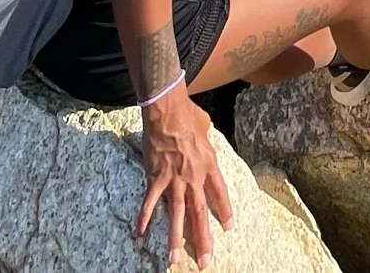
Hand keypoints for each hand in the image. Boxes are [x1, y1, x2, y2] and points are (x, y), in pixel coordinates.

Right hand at [135, 87, 232, 266]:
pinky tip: (140, 237)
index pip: (220, 193)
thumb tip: (205, 130)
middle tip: (205, 260)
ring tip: (174, 259)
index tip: (228, 227)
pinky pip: (149, 204)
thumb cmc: (187, 114)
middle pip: (200, 212)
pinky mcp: (155, 179)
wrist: (167, 112)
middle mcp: (194, 178)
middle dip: (203, 238)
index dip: (224, 210)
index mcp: (209, 165)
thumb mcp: (205, 125)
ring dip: (176, 239)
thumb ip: (206, 136)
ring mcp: (174, 181)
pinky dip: (144, 221)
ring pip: (177, 215)